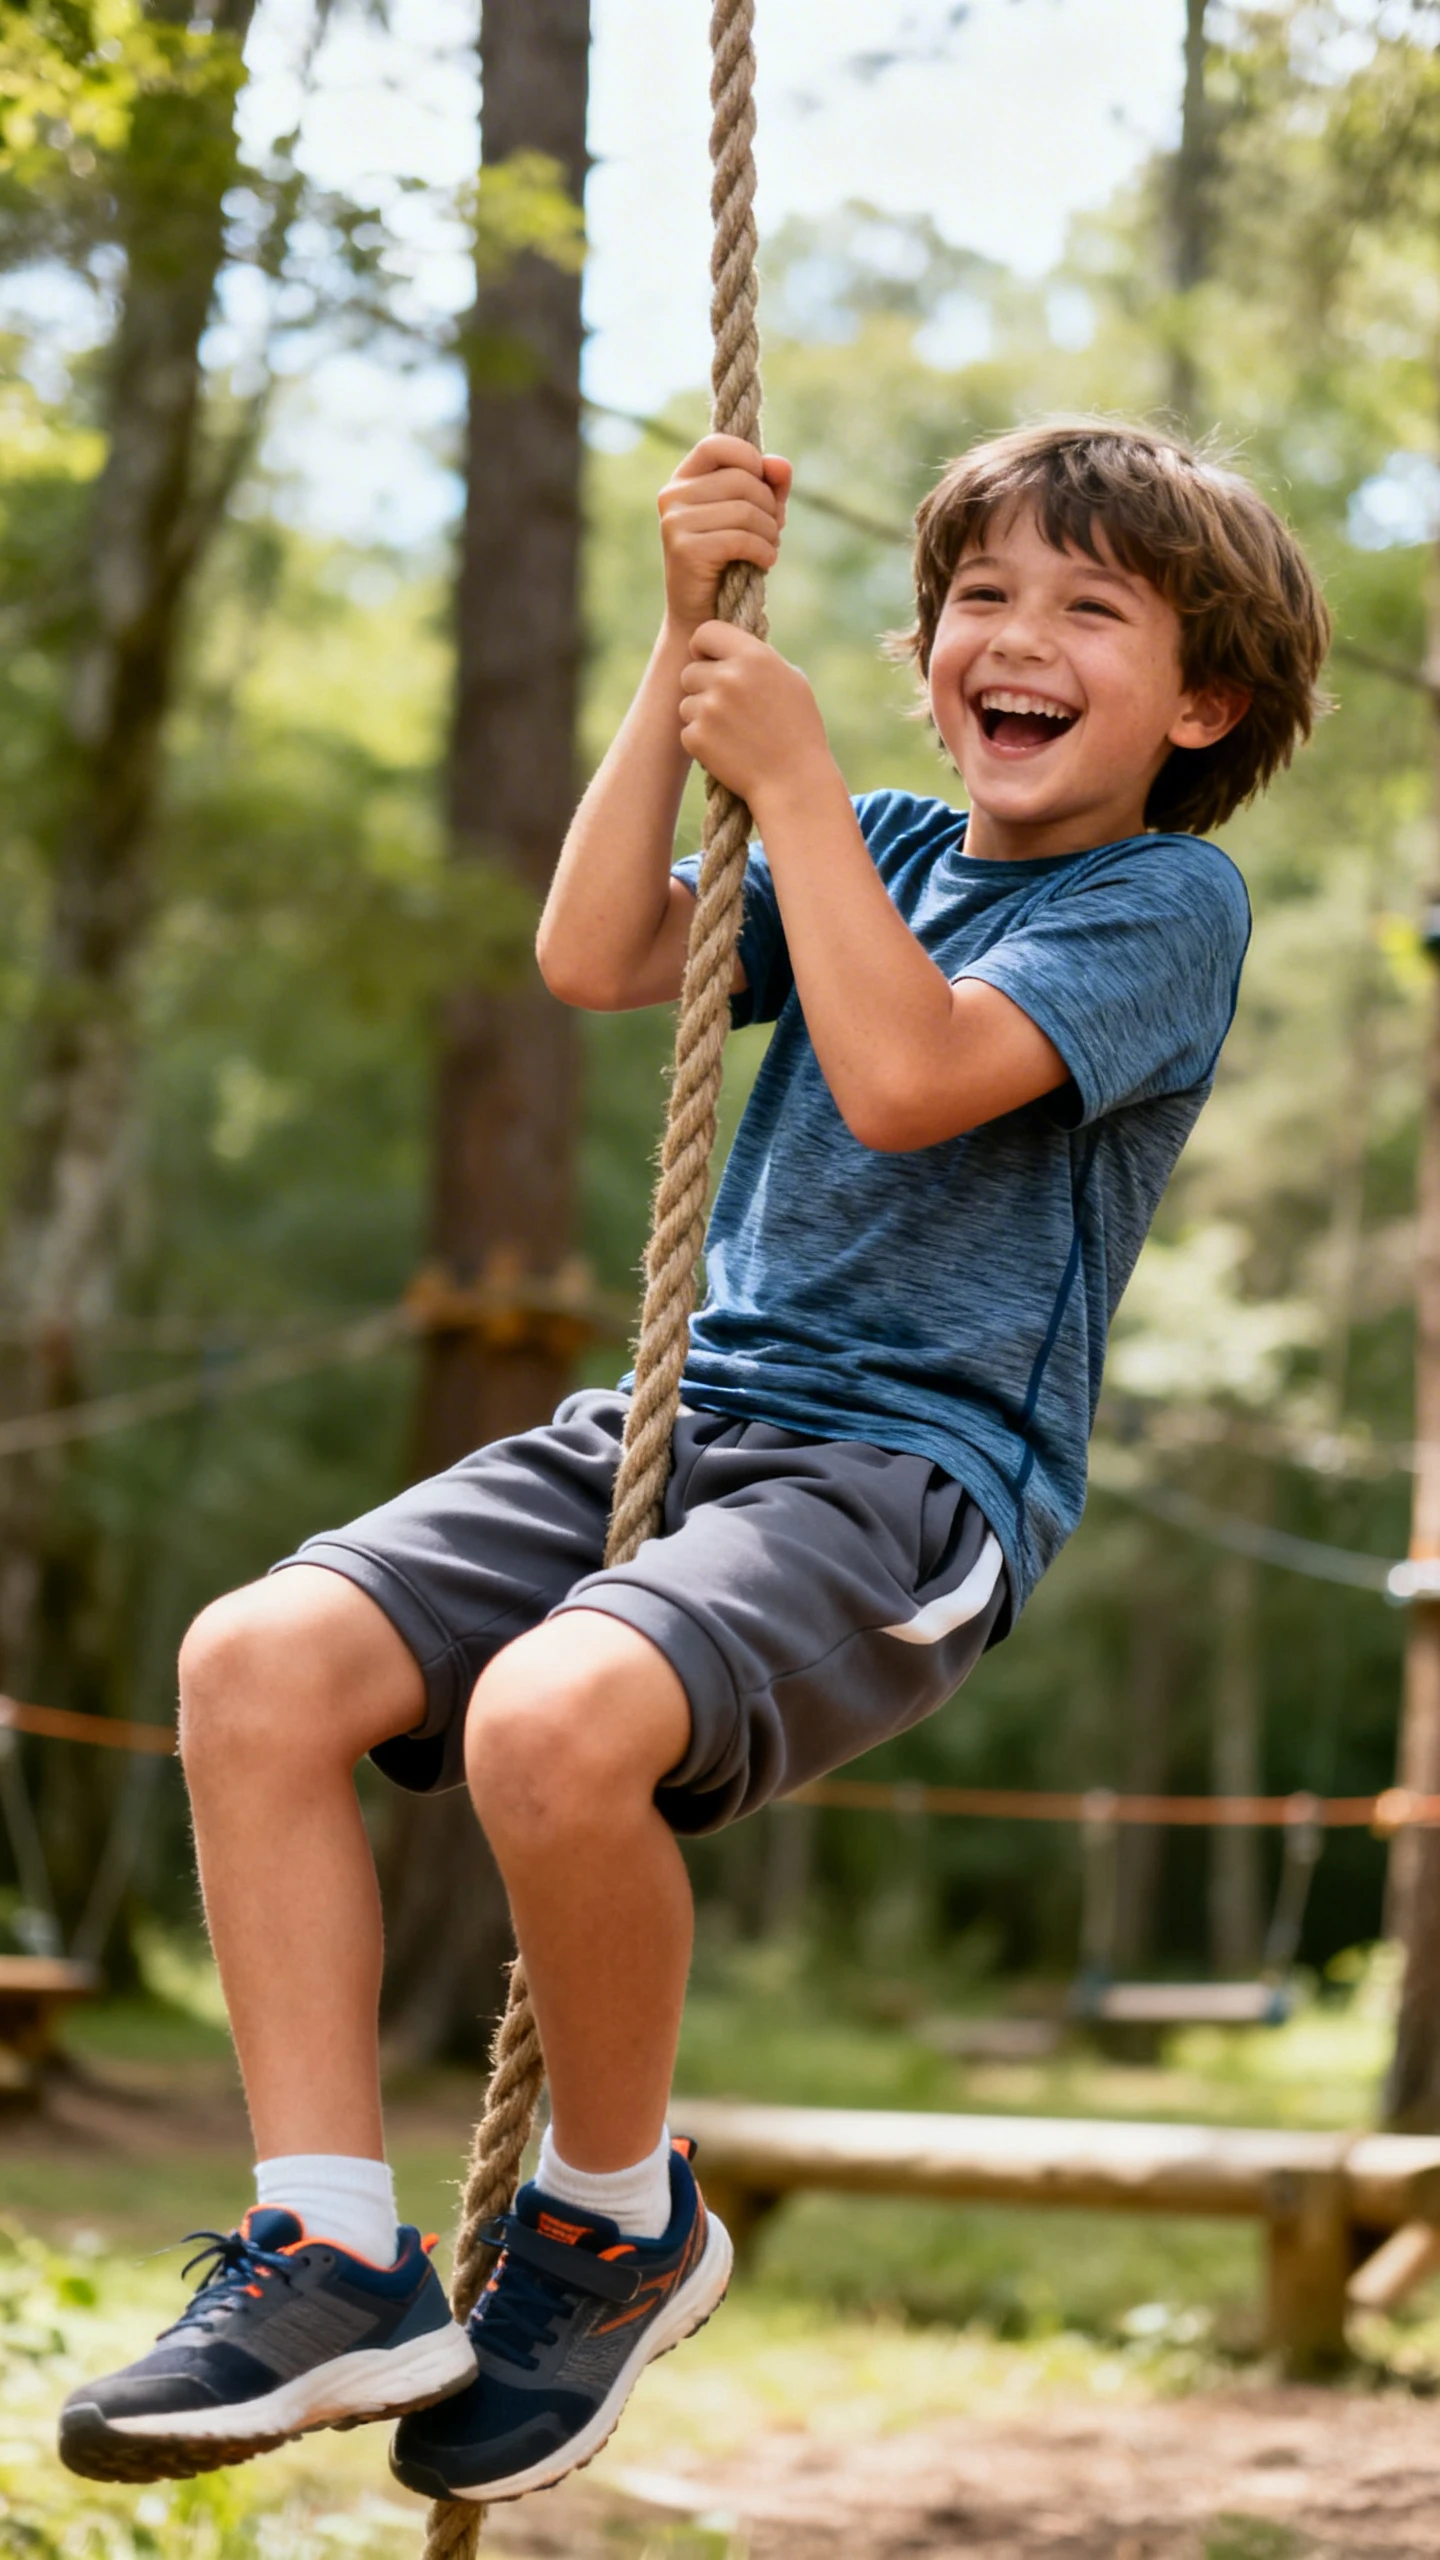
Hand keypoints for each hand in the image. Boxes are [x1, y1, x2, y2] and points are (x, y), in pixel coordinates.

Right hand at [657, 434, 791, 632]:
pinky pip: (740, 538)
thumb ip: (769, 485)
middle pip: (741, 479)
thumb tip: (781, 464)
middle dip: (769, 506)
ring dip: (770, 532)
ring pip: (745, 510)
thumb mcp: (753, 515)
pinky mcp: (685, 550)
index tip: (764, 487)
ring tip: (769, 547)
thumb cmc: (730, 560)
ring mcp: (675, 522)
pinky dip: (764, 550)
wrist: (703, 617)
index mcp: (683, 479)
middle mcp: (672, 496)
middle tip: (774, 530)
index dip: (750, 459)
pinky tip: (766, 562)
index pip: (718, 444)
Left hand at [678, 621, 833, 812]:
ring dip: (701, 716)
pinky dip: (701, 742)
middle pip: (689, 671)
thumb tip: (734, 648)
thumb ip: (759, 660)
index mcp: (753, 656)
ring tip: (733, 732)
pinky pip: (686, 731)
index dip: (704, 648)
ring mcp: (709, 708)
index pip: (705, 632)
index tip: (710, 661)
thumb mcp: (791, 682)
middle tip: (727, 708)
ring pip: (685, 703)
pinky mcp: (696, 737)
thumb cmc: (799, 731)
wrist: (794, 782)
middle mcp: (727, 677)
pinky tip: (728, 750)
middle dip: (702, 687)